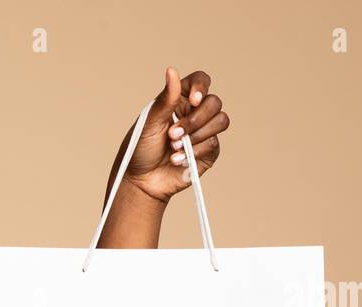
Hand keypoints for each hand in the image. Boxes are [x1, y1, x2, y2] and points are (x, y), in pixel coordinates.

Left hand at [117, 66, 229, 203]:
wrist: (141, 180)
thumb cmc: (141, 149)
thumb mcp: (150, 121)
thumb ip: (166, 98)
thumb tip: (171, 70)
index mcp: (180, 100)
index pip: (201, 81)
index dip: (202, 86)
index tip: (193, 100)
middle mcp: (194, 113)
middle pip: (214, 102)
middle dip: (195, 120)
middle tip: (173, 135)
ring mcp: (203, 132)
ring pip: (220, 121)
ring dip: (196, 135)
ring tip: (173, 148)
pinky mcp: (208, 152)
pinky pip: (214, 144)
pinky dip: (195, 152)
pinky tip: (177, 160)